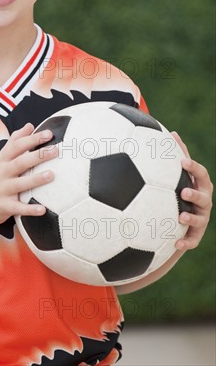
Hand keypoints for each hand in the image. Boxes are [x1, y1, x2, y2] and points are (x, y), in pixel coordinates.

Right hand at [0, 123, 57, 226]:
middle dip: (38, 156)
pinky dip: (30, 209)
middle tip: (56, 150)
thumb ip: (14, 142)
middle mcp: (1, 172)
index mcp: (1, 159)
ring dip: (35, 179)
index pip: (17, 145)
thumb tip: (29, 125)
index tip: (49, 134)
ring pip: (20, 184)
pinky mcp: (4, 206)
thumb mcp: (0, 159)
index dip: (33, 139)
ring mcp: (1, 189)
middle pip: (20, 162)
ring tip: (51, 175)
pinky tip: (43, 209)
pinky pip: (18, 208)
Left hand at [172, 131, 212, 250]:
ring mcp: (202, 218)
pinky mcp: (196, 234)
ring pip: (200, 218)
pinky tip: (176, 244)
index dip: (193, 167)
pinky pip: (193, 240)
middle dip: (195, 193)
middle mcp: (204, 201)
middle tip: (184, 190)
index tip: (182, 161)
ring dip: (191, 217)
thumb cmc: (180, 189)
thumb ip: (178, 155)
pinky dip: (186, 242)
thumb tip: (172, 133)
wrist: (181, 218)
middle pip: (204, 196)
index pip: (201, 173)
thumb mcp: (180, 174)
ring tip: (180, 216)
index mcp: (200, 184)